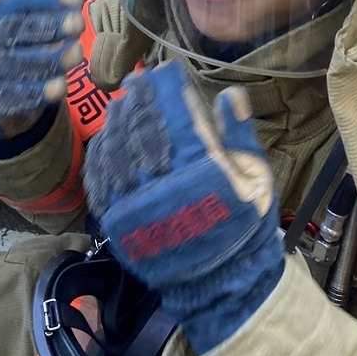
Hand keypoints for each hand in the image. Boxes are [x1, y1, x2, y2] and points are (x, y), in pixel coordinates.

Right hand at [0, 0, 84, 138]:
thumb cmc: (22, 48)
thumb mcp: (30, 22)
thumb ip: (44, 0)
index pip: (19, 4)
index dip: (46, 0)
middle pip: (13, 31)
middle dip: (47, 27)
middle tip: (78, 23)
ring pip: (13, 65)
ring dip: (47, 60)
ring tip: (77, 54)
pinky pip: (11, 98)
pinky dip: (35, 93)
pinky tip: (59, 87)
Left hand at [82, 61, 282, 354]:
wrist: (223, 282)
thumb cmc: (244, 225)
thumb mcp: (256, 178)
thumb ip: (239, 135)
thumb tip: (230, 93)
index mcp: (204, 172)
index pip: (176, 119)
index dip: (165, 92)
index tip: (159, 74)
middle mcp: (167, 186)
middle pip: (142, 131)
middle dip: (138, 102)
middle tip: (134, 82)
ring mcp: (138, 206)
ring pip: (117, 153)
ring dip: (116, 124)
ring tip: (120, 106)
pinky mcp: (120, 224)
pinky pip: (100, 182)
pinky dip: (100, 156)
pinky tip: (104, 140)